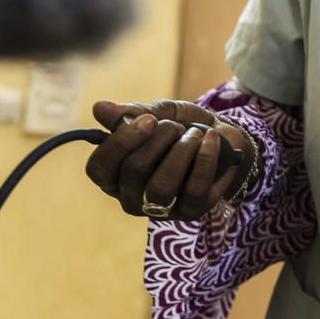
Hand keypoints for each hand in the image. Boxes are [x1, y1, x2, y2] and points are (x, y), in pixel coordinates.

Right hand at [85, 99, 256, 220]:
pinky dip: (205, 159)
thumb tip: (98, 107)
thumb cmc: (181, 127)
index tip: (149, 120)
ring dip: (181, 151)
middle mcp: (131, 197)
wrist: (221, 138)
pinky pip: (194, 189)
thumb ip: (131, 114)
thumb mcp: (158, 114)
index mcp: (114, 175)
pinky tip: (210, 140)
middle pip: (133, 171)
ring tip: (195, 133)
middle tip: (175, 125)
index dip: (121, 142)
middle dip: (159, 139)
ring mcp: (161, 208)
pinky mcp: (190, 211)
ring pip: (161, 186)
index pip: (99, 168)